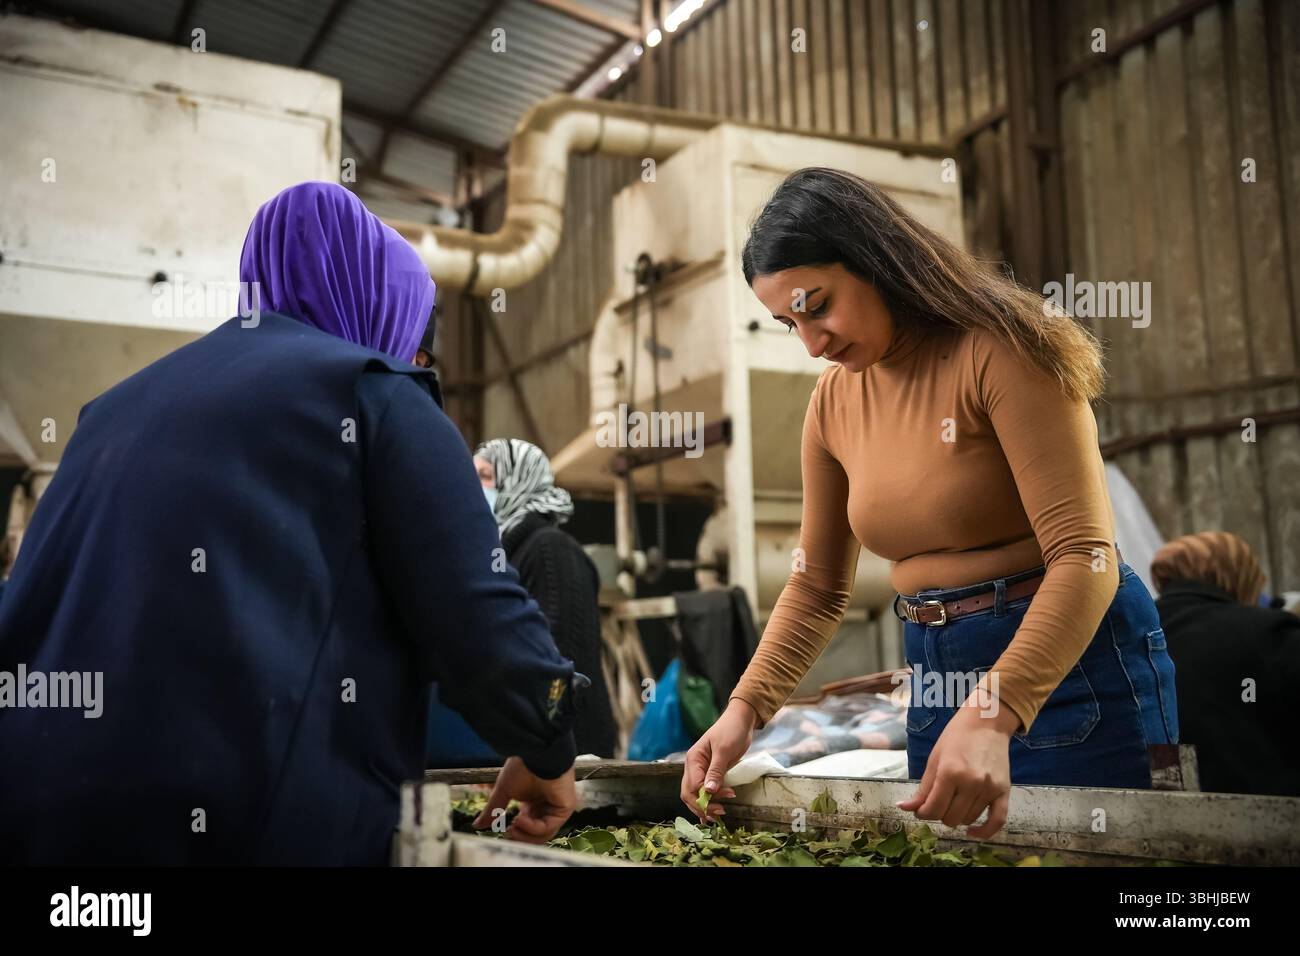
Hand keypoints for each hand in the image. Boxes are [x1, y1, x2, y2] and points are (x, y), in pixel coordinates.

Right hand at [473, 756, 576, 843]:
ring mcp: (557, 808)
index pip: (528, 826)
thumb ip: (493, 810)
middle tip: (507, 834)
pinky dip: (532, 828)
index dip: (516, 832)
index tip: (503, 830)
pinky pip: (548, 827)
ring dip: (525, 835)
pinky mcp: (565, 808)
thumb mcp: (504, 790)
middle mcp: (546, 806)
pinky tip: (519, 819)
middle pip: (536, 835)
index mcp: (534, 802)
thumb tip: (477, 825)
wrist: (537, 752)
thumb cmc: (523, 765)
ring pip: (543, 835)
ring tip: (511, 828)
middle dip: (520, 838)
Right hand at [679, 699, 755, 822]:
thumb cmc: (732, 731)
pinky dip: (709, 800)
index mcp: (693, 759)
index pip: (693, 785)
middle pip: (689, 793)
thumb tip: (708, 791)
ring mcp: (701, 770)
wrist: (741, 720)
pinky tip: (716, 808)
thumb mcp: (724, 750)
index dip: (705, 798)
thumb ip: (716, 771)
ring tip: (719, 814)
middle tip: (719, 814)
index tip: (723, 801)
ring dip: (704, 806)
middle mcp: (693, 766)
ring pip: (695, 794)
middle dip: (702, 806)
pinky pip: (704, 790)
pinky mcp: (710, 772)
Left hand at [895, 696, 1018, 838]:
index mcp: (950, 772)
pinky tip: (972, 832)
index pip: (933, 808)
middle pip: (950, 817)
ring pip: (968, 819)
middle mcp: (971, 783)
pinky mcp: (1004, 791)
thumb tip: (904, 807)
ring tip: (953, 803)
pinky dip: (985, 831)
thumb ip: (922, 787)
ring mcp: (989, 788)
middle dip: (938, 814)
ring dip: (957, 816)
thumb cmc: (956, 736)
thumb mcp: (934, 758)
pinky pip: (997, 821)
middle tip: (937, 803)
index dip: (922, 813)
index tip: (920, 809)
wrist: (987, 722)